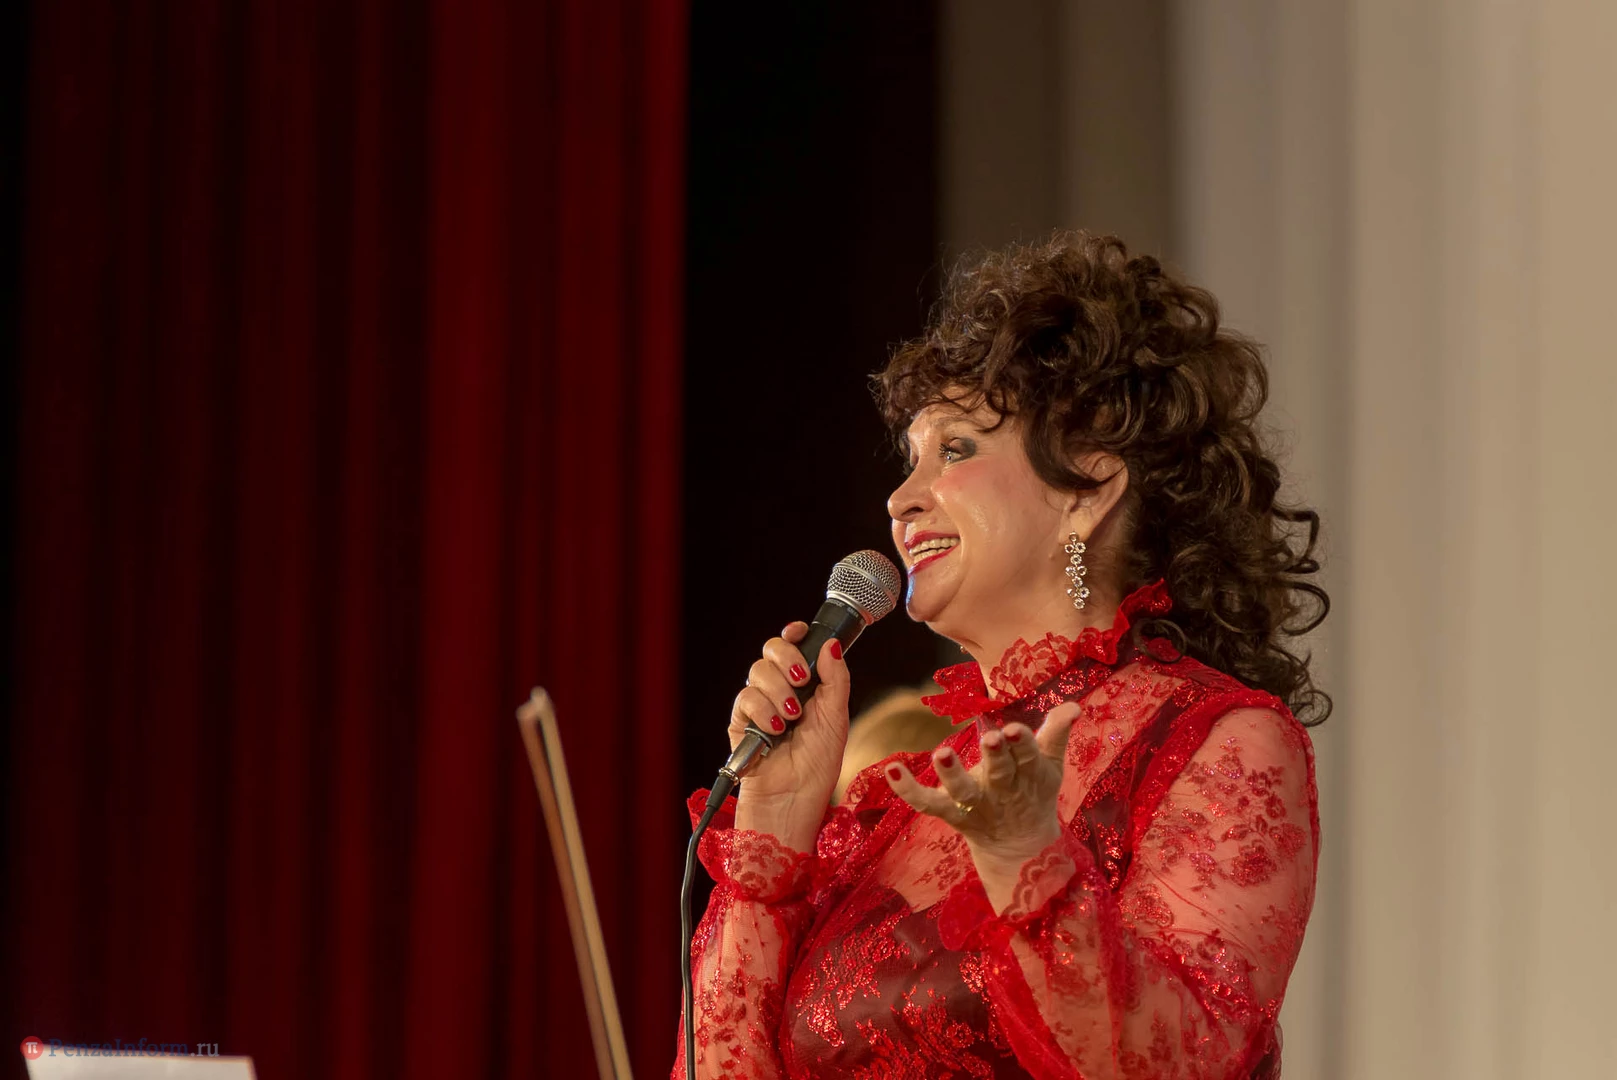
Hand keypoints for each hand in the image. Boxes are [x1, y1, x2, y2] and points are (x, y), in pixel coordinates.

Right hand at [726, 623, 850, 850]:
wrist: (795, 798)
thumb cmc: (819, 764)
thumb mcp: (837, 718)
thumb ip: (835, 679)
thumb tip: (830, 644)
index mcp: (807, 685)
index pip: (794, 646)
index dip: (794, 634)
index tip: (799, 633)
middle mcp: (782, 689)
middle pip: (772, 649)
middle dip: (787, 659)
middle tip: (802, 680)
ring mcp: (760, 704)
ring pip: (757, 671)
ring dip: (778, 691)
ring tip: (791, 718)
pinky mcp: (741, 722)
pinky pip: (745, 698)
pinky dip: (762, 711)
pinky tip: (775, 731)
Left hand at [885, 703, 1078, 909]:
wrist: (1022, 846)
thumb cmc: (1034, 791)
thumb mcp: (1051, 765)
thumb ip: (1056, 734)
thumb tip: (1073, 706)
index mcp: (1029, 775)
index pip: (1028, 758)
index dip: (1021, 744)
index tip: (1013, 729)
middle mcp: (1001, 791)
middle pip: (998, 774)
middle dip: (995, 757)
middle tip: (990, 738)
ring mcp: (975, 804)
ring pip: (962, 792)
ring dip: (951, 774)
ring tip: (940, 753)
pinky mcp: (951, 813)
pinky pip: (927, 803)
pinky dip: (908, 790)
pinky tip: (891, 768)